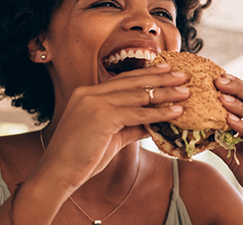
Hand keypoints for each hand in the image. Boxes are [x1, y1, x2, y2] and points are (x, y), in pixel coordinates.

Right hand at [35, 64, 188, 194]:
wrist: (57, 172)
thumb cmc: (81, 157)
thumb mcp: (110, 136)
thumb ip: (130, 125)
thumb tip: (153, 123)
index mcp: (88, 93)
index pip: (123, 79)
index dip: (146, 74)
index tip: (166, 69)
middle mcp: (90, 93)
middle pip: (133, 82)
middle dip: (161, 77)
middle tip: (182, 75)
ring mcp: (94, 102)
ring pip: (138, 95)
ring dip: (165, 93)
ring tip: (185, 92)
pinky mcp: (101, 116)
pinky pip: (137, 113)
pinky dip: (158, 113)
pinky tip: (175, 112)